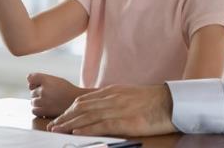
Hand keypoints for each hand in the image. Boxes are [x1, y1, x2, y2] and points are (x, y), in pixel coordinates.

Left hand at [27, 72, 89, 117]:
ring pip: (32, 101)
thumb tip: (29, 84)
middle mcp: (43, 89)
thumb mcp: (56, 80)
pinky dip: (38, 110)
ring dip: (37, 102)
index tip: (38, 85)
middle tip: (48, 95)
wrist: (78, 101)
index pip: (30, 77)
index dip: (33, 82)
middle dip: (37, 93)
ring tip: (47, 102)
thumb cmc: (67, 90)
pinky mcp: (45, 111)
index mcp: (46, 79)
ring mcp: (43, 101)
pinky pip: (34, 110)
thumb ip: (43, 80)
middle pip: (31, 91)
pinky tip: (45, 108)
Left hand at [47, 84, 175, 136]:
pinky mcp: (125, 121)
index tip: (61, 117)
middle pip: (81, 107)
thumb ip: (114, 99)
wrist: (171, 102)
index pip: (84, 100)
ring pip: (87, 116)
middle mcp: (111, 98)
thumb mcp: (129, 95)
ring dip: (70, 123)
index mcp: (112, 91)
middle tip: (53, 125)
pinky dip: (86, 128)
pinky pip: (101, 125)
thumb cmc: (153, 101)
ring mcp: (117, 109)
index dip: (70, 109)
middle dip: (65, 117)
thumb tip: (101, 107)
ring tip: (57, 129)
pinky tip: (76, 132)